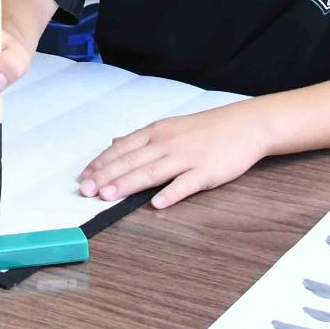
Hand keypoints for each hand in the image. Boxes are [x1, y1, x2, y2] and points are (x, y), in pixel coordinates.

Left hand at [78, 102, 270, 209]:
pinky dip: (170, 193)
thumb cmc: (207, 128)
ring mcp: (187, 157)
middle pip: (132, 161)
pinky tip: (156, 204)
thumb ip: (141, 138)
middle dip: (106, 176)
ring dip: (128, 184)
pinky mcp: (207, 171)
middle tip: (86, 190)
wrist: (246, 125)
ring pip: (152, 171)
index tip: (83, 177)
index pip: (122, 148)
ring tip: (109, 196)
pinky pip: (185, 183)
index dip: (101, 163)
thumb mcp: (169, 127)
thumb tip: (113, 142)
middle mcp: (167, 143)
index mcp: (157, 132)